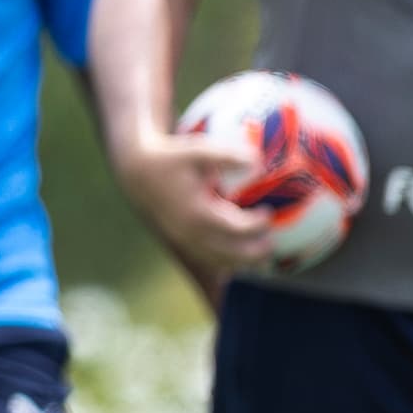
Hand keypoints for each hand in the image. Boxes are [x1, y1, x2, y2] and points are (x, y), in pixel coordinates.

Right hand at [113, 130, 275, 277]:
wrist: (138, 174)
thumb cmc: (171, 158)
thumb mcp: (197, 150)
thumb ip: (227, 155)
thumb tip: (259, 160)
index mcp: (196, 213)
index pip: (235, 228)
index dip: (256, 224)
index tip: (269, 213)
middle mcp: (190, 233)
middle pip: (230, 254)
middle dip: (255, 253)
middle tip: (273, 243)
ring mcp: (184, 241)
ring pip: (219, 262)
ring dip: (243, 261)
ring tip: (263, 253)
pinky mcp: (181, 242)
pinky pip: (208, 259)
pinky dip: (227, 261)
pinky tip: (242, 256)